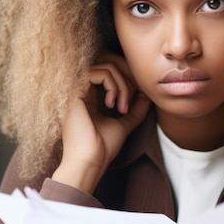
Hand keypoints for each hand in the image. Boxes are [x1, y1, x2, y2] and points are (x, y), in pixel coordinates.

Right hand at [52, 53, 150, 192]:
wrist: (90, 161)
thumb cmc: (103, 148)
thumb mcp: (125, 124)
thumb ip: (135, 109)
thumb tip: (148, 95)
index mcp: (90, 96)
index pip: (111, 71)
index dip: (130, 77)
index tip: (140, 96)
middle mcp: (81, 89)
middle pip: (110, 62)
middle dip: (129, 77)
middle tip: (134, 99)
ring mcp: (77, 87)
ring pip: (108, 67)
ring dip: (124, 86)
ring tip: (123, 108)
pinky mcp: (75, 89)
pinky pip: (101, 73)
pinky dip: (114, 86)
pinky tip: (113, 105)